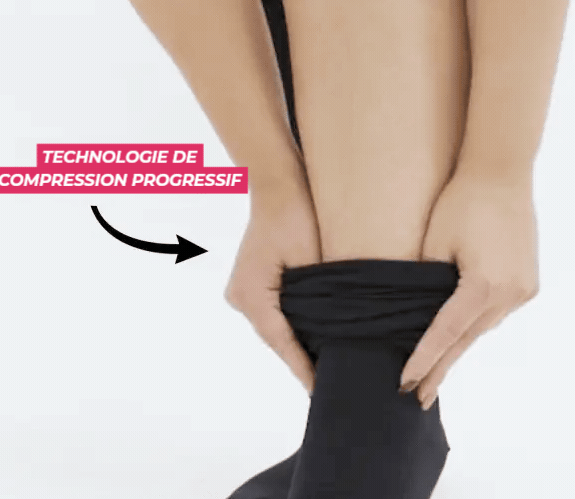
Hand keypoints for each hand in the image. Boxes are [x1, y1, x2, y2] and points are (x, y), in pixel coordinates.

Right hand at [224, 175, 321, 394]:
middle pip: (276, 338)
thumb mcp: (312, 262)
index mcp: (251, 295)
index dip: (304, 369)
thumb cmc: (296, 215)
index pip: (283, 343)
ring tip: (326, 365)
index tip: (322, 392)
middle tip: (333, 383)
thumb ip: (319, 304)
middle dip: (303, 358)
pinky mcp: (250, 282)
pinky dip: (292, 323)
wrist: (277, 183)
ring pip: (274, 326)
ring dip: (298, 341)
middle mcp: (240, 296)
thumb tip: (334, 338)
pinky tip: (312, 335)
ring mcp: (242, 289)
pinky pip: (273, 312)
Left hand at [400, 169, 539, 409]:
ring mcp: (524, 289)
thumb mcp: (435, 243)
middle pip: (465, 340)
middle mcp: (510, 293)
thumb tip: (417, 314)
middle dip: (440, 368)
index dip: (424, 359)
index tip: (405, 383)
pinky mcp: (527, 281)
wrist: (501, 172)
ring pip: (481, 328)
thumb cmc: (461, 201)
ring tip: (433, 373)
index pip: (445, 333)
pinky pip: (493, 313)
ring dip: (457, 348)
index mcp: (484, 285)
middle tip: (418, 398)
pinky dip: (473, 327)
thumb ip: (427, 284)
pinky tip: (458, 338)